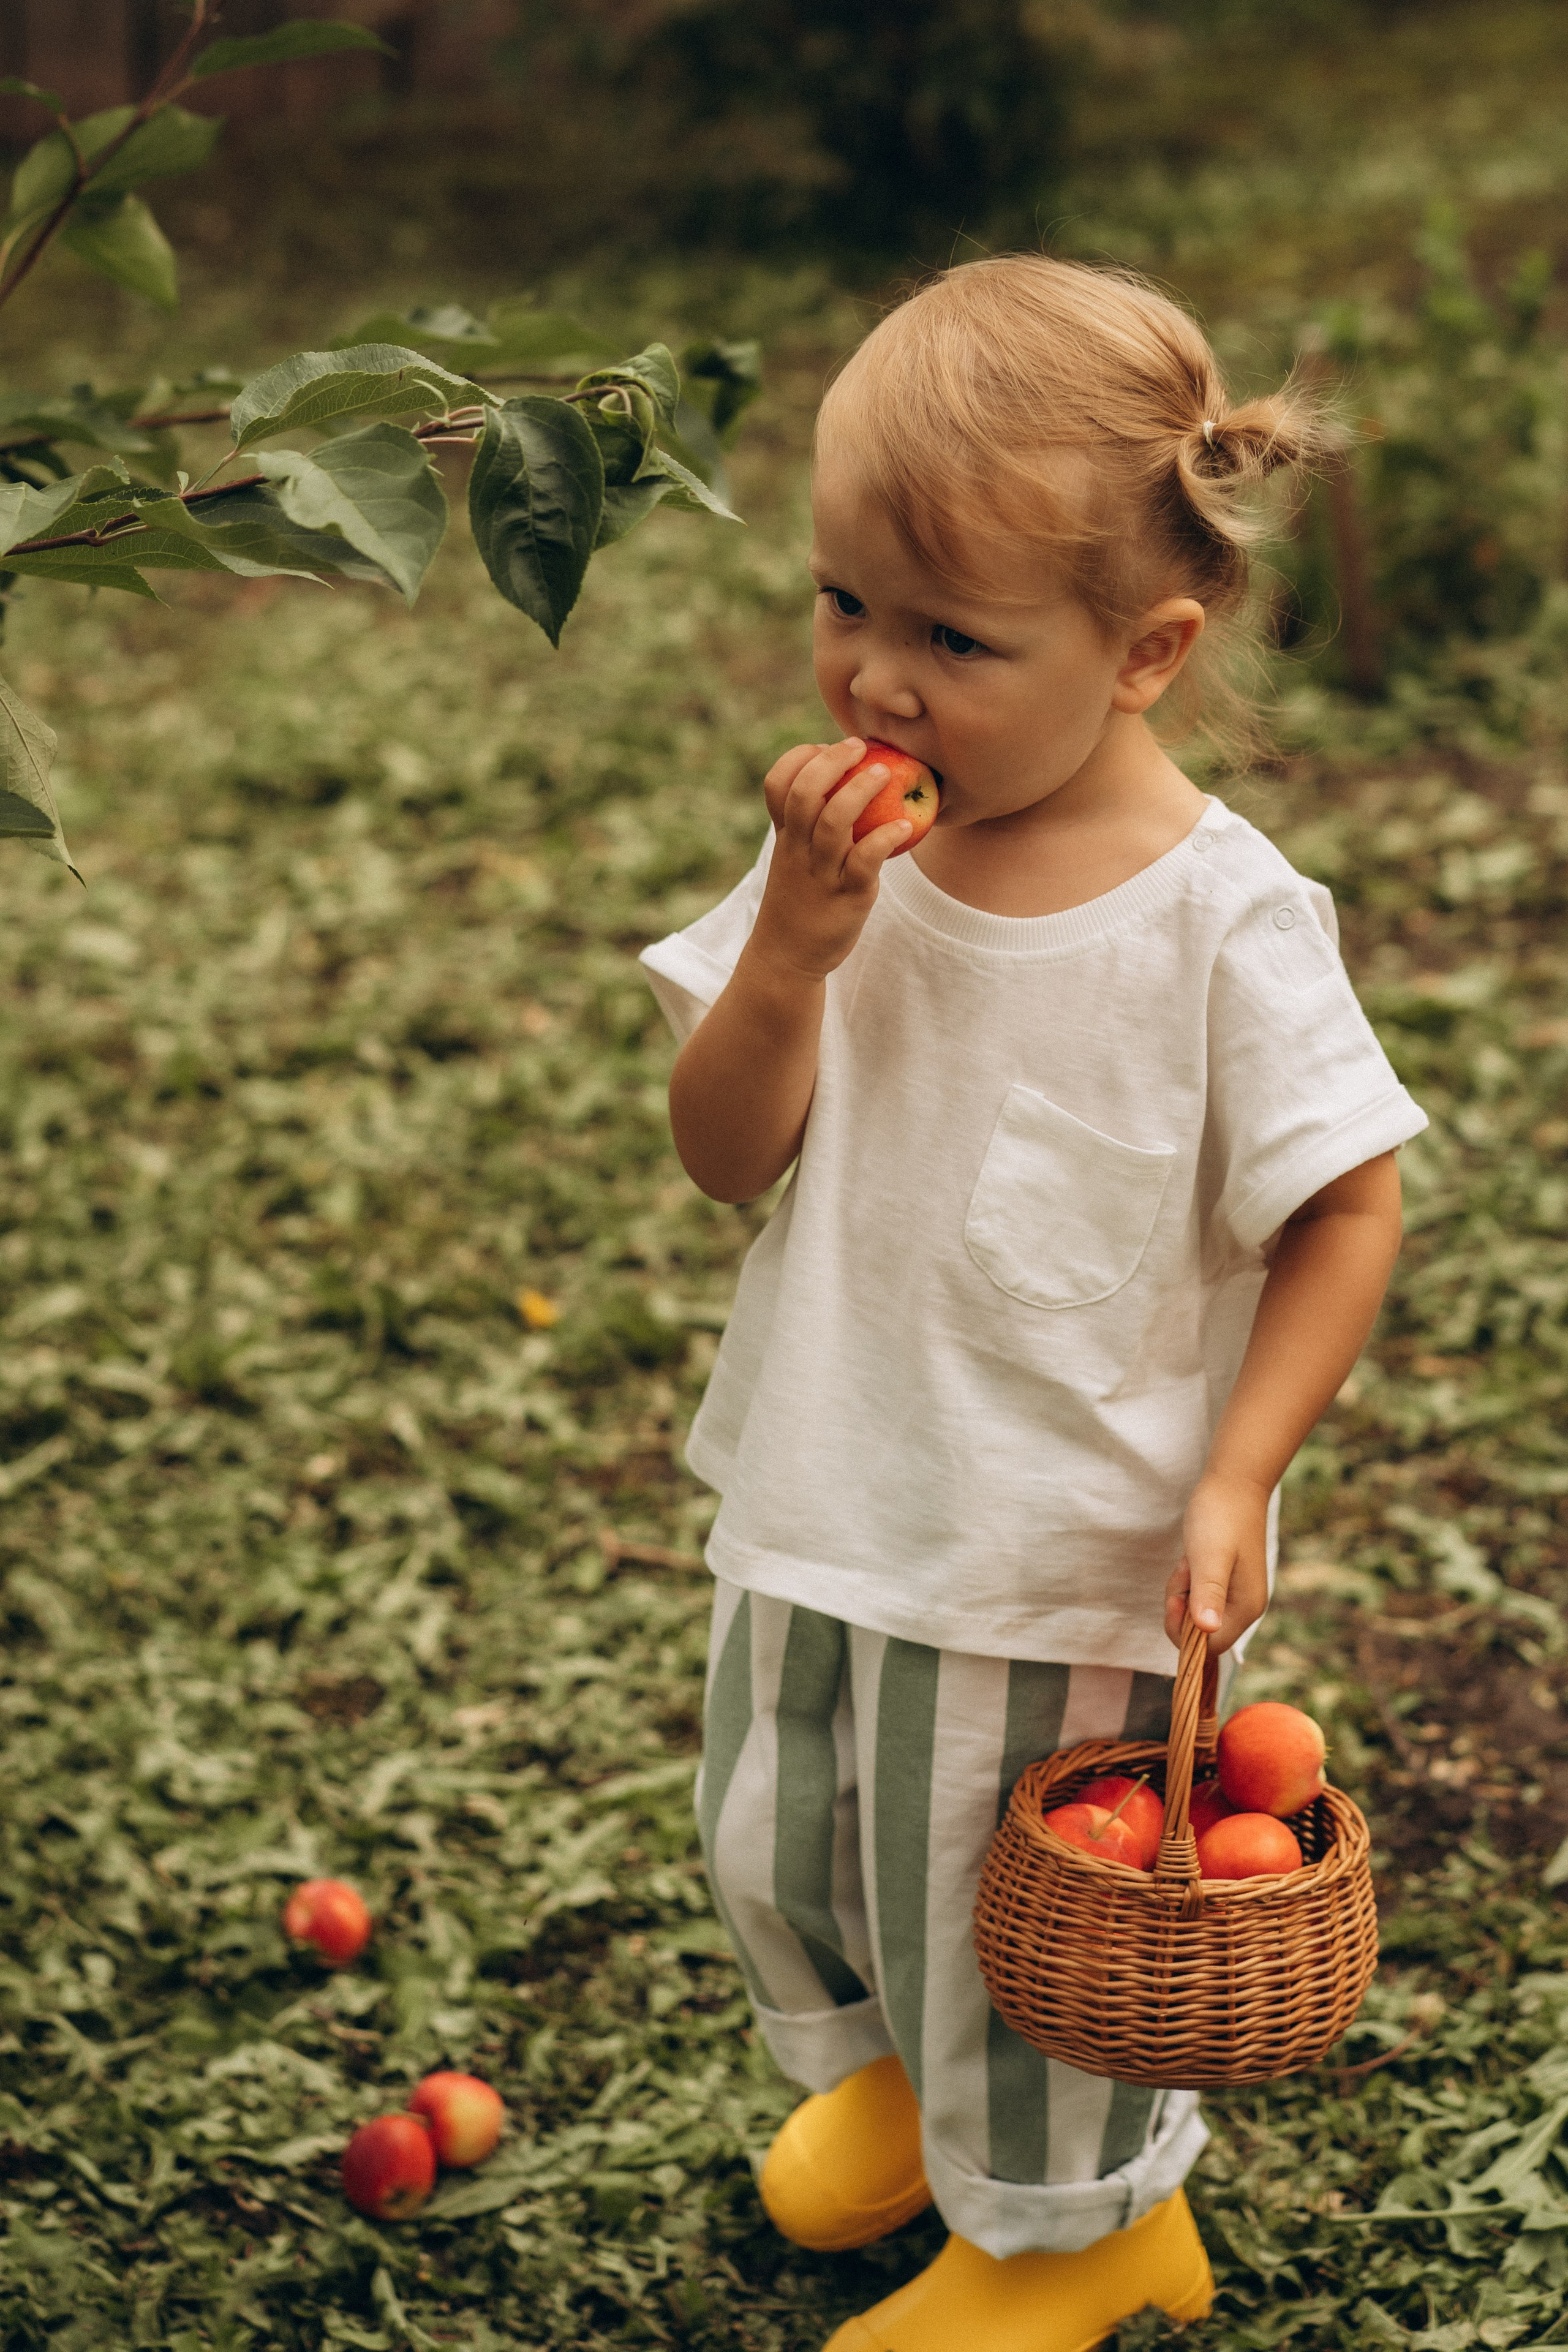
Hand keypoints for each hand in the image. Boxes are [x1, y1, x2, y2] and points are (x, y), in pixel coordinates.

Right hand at [750, 739, 913, 983]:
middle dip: (832, 763)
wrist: (786, 959)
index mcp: (785, 836)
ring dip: (861, 791)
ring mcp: (822, 873)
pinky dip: (885, 839)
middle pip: (804, 794)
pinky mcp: (847, 897)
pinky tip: (905, 826)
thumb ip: (811, 828)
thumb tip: (846, 788)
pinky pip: (865, 861)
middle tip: (859, 747)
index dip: (798, 758)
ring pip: (834, 822)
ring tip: (886, 773)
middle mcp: (799, 849)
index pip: (777, 784)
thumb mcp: (795, 860)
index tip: (824, 748)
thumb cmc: (800, 903)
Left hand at [1164, 1472, 1270, 1655]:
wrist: (1233, 1484)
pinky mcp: (1226, 1583)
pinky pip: (1197, 1596)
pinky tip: (1192, 1558)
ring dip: (1182, 1591)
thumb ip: (1208, 1592)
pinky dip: (1188, 1581)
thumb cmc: (1220, 1516)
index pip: (1209, 1646)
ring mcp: (1236, 1596)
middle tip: (1185, 1570)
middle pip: (1200, 1633)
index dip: (1183, 1630)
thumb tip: (1207, 1629)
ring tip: (1190, 1560)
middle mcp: (1245, 1608)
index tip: (1175, 1596)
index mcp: (1246, 1608)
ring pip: (1194, 1614)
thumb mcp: (1209, 1555)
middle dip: (1181, 1607)